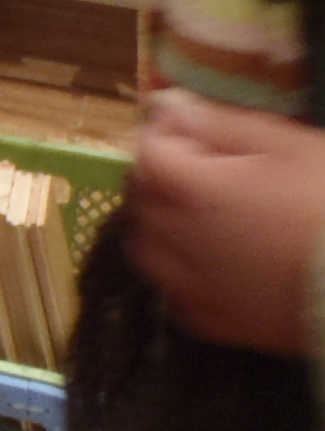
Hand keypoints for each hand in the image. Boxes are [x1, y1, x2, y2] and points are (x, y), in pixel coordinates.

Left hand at [123, 89, 324, 356]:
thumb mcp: (288, 146)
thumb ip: (219, 124)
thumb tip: (166, 105)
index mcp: (189, 189)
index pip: (148, 150)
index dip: (167, 133)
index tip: (193, 128)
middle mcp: (177, 238)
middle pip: (142, 196)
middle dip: (160, 173)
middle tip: (201, 164)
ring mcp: (192, 286)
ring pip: (147, 247)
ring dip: (161, 222)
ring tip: (200, 212)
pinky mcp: (215, 325)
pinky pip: (174, 294)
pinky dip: (180, 273)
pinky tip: (211, 262)